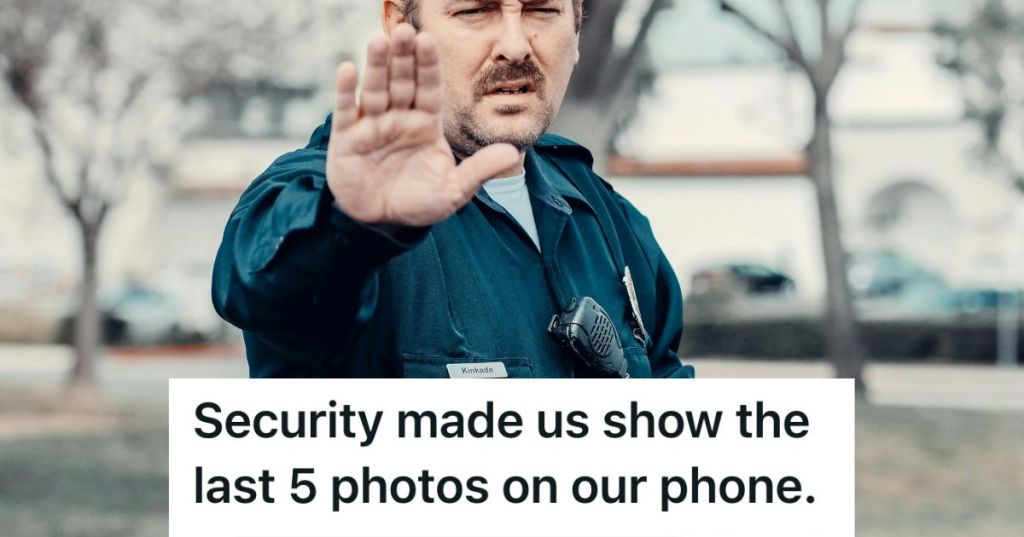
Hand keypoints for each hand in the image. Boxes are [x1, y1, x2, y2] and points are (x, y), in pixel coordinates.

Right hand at [327, 24, 519, 226]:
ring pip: (375, 90)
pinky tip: (348, 70)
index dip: (428, 66)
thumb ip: (479, 171)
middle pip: (402, 82)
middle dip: (404, 57)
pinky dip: (345, 91)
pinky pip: (345, 110)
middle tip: (405, 31)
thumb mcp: (453, 191)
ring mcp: (371, 125)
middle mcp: (399, 117)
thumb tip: (511, 154)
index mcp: (426, 123)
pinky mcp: (346, 138)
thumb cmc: (419, 202)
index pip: (429, 88)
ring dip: (376, 66)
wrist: (383, 223)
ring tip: (378, 41)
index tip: (429, 40)